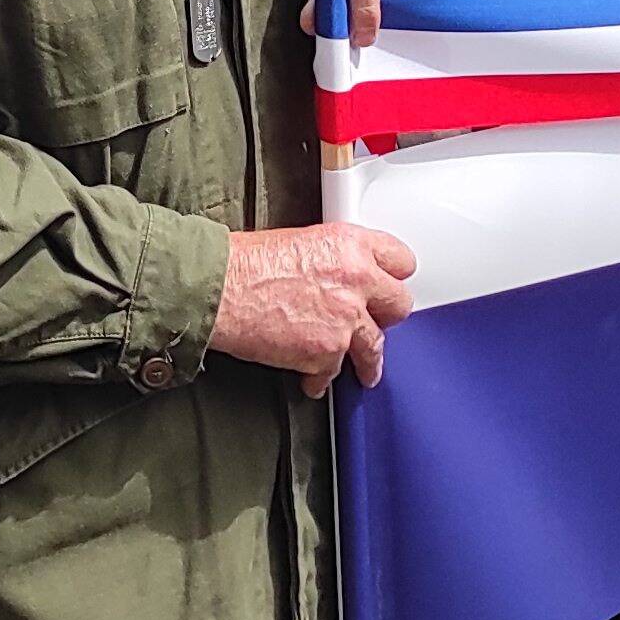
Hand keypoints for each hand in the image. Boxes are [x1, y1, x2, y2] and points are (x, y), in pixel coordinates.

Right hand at [214, 220, 419, 388]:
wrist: (219, 289)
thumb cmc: (244, 264)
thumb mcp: (300, 241)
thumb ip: (332, 259)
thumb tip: (338, 276)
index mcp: (350, 244)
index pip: (400, 260)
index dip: (393, 277)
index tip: (389, 287)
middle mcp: (356, 279)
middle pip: (399, 304)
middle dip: (386, 316)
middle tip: (378, 323)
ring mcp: (346, 319)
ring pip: (375, 347)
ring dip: (368, 361)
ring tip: (366, 370)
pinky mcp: (328, 352)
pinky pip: (335, 372)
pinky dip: (321, 378)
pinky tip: (313, 378)